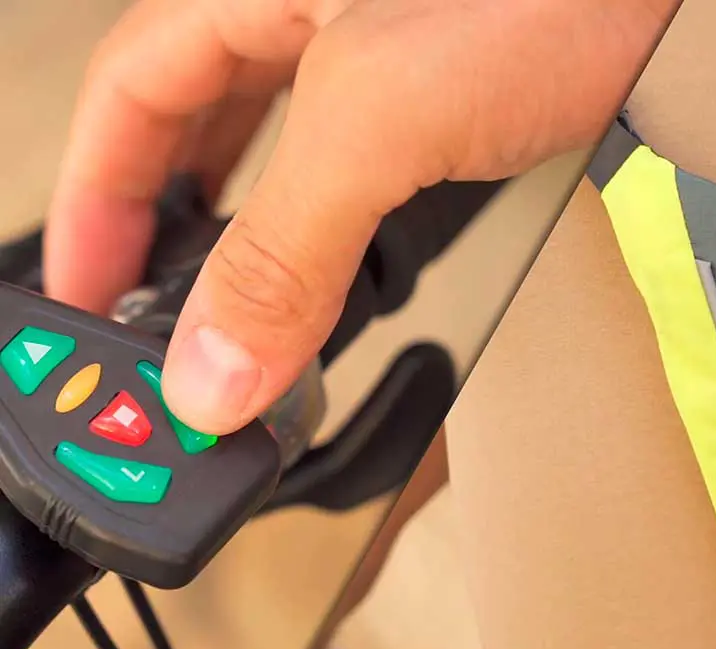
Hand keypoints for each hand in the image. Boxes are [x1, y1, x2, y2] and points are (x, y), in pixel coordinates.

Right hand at [44, 0, 676, 434]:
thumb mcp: (382, 119)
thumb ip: (288, 248)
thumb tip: (217, 368)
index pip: (129, 99)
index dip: (97, 202)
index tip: (86, 297)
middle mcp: (306, 16)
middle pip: (196, 129)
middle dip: (171, 229)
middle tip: (159, 321)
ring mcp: (380, 54)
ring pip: (281, 152)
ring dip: (258, 234)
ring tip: (243, 310)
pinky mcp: (450, 94)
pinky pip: (363, 169)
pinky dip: (343, 227)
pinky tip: (348, 263)